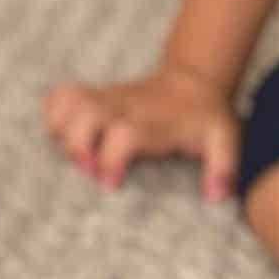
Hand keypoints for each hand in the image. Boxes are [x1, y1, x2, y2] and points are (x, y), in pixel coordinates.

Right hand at [41, 63, 240, 201]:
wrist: (193, 81)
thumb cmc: (205, 116)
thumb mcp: (225, 139)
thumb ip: (223, 167)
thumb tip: (213, 197)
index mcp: (152, 121)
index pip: (124, 133)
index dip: (110, 159)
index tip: (109, 184)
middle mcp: (124, 106)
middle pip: (85, 113)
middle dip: (76, 144)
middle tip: (85, 170)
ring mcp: (106, 98)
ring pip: (68, 101)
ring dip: (59, 127)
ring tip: (71, 153)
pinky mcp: (95, 95)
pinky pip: (61, 95)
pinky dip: (53, 112)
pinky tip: (62, 133)